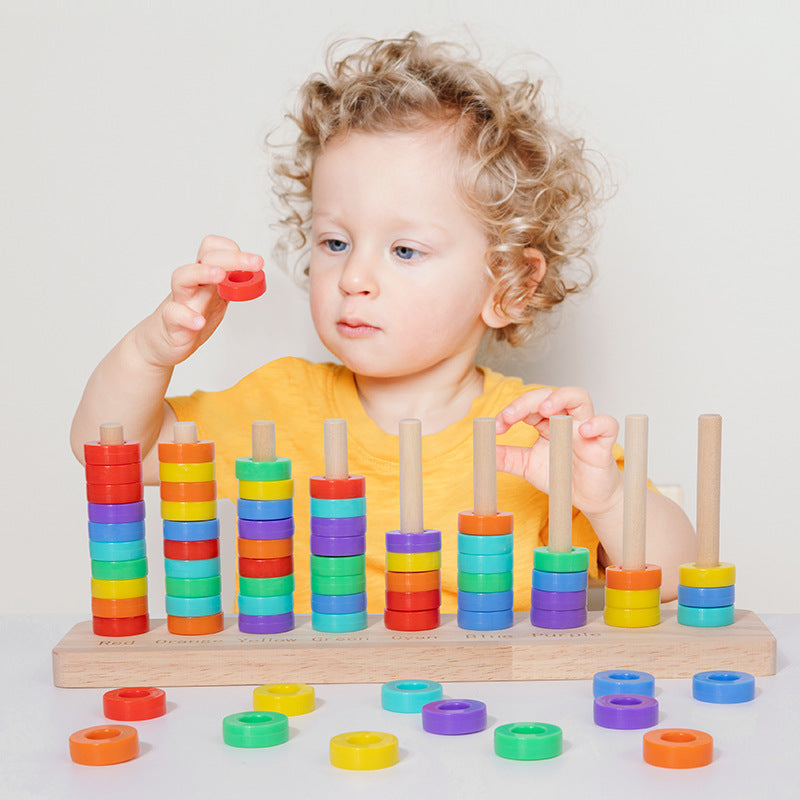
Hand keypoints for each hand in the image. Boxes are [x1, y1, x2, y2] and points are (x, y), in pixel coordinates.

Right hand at [136, 235, 263, 367]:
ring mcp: (180, 300)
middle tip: (256, 262)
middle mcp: (193, 284)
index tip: (254, 262)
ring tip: (220, 275)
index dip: (232, 250)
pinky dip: (187, 317)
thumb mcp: (218, 298)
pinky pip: (174, 314)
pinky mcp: (171, 322)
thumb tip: (256, 275)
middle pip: (206, 258)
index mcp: (205, 276)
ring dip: (202, 272)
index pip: (214, 249)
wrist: (163, 340)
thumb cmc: (192, 314)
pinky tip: (199, 322)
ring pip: (182, 277)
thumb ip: (233, 286)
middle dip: (232, 258)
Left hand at [495, 386, 622, 516]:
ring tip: (546, 409)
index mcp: (546, 422)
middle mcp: (565, 420)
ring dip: (561, 397)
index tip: (496, 426)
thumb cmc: (561, 475)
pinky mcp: (604, 444)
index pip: (528, 405)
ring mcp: (585, 429)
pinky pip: (608, 425)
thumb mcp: (527, 467)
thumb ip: (507, 458)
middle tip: (510, 415)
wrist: (588, 499)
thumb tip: (481, 452)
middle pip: (550, 394)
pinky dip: (598, 423)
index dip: (511, 410)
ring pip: (580, 398)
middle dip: (528, 401)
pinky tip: (583, 431)